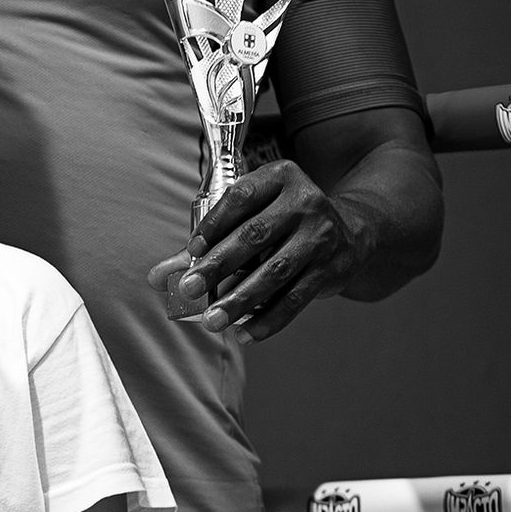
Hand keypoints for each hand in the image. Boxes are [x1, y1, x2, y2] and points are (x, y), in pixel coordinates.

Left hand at [147, 157, 366, 344]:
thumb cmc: (285, 224)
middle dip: (218, 266)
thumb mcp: (255, 217)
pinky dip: (268, 319)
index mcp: (280, 177)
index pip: (241, 198)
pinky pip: (295, 298)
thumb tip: (157, 277)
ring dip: (240, 299)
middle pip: (255, 236)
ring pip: (275, 271)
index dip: (213, 225)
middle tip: (189, 289)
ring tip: (211, 321)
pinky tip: (244, 333)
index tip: (190, 252)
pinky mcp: (331, 268)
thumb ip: (208, 244)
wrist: (353, 233)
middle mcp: (305, 202)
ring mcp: (321, 236)